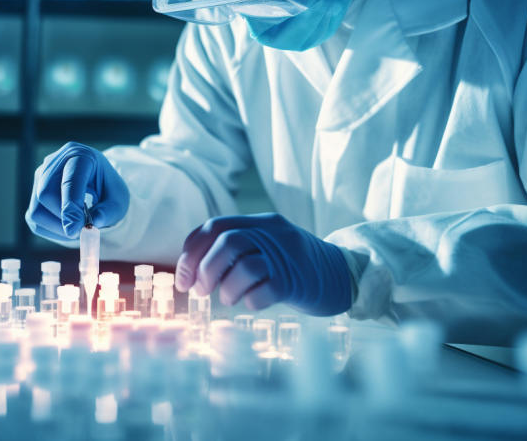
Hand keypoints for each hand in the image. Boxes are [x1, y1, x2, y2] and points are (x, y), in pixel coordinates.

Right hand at [26, 142, 128, 239]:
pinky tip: (68, 226)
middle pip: (46, 194)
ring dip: (58, 227)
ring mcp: (40, 178)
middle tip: (82, 230)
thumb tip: (89, 226)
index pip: (69, 180)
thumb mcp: (118, 199)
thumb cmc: (108, 189)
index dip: (71, 206)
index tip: (78, 228)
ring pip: (37, 211)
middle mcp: (54, 163)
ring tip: (78, 227)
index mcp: (80, 156)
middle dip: (63, 218)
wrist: (98, 185)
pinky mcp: (34, 194)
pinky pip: (35, 220)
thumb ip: (108, 212)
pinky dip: (52, 230)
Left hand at [175, 213, 352, 315]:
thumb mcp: (267, 246)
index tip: (183, 278)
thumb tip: (192, 272)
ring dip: (226, 288)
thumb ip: (236, 250)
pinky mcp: (298, 281)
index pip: (214, 226)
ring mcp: (288, 256)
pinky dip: (250, 301)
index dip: (191, 252)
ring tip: (228, 299)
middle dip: (206, 270)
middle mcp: (274, 233)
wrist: (343, 274)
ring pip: (245, 265)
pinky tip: (252, 303)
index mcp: (261, 222)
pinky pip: (265, 290)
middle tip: (201, 291)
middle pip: (228, 242)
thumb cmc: (294, 266)